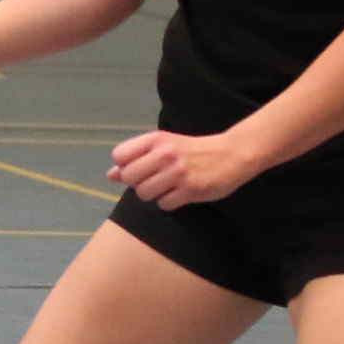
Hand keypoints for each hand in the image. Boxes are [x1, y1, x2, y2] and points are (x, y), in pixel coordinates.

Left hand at [107, 127, 257, 208]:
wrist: (232, 153)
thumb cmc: (193, 151)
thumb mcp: (164, 146)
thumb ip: (137, 158)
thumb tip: (111, 175)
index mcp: (156, 139)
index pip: (119, 156)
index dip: (125, 166)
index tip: (140, 167)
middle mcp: (165, 153)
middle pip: (129, 178)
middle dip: (138, 183)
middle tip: (155, 180)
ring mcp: (178, 172)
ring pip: (144, 194)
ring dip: (154, 194)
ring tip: (169, 187)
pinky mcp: (191, 189)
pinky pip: (164, 204)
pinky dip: (169, 202)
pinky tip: (181, 193)